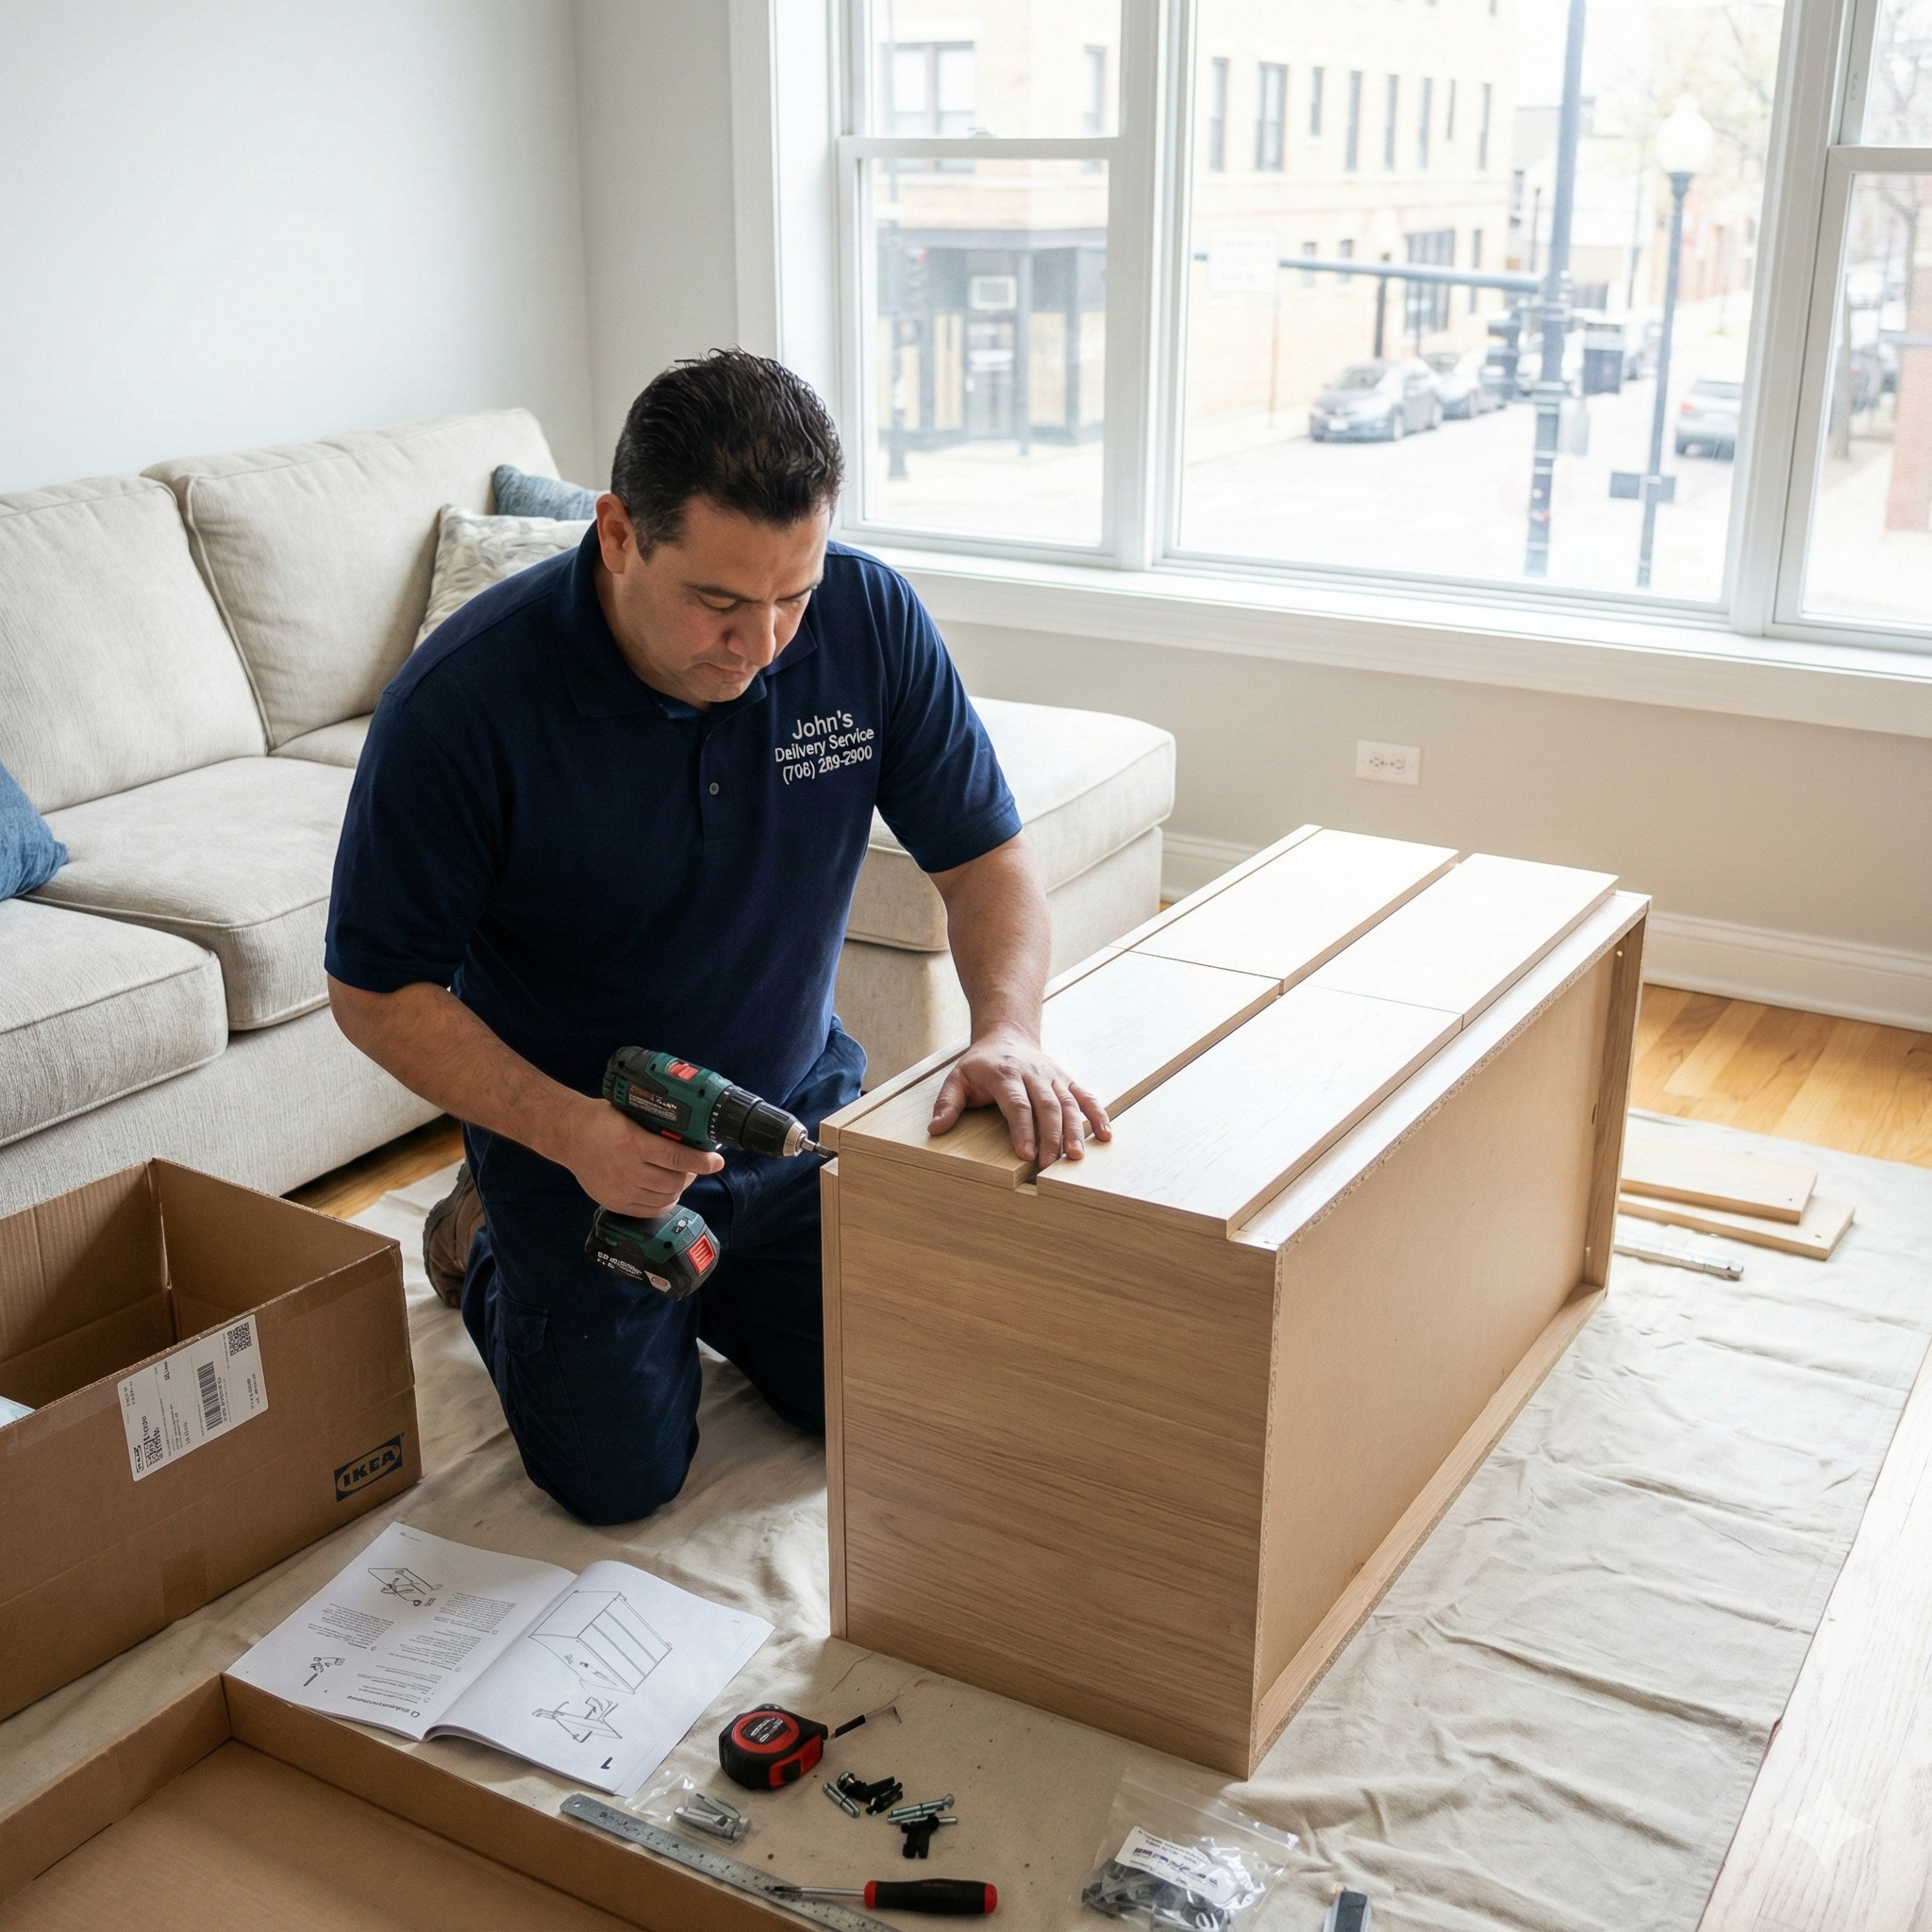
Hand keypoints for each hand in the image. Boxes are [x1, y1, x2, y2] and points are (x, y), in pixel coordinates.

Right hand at [558, 1096, 723, 1214]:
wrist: (568, 1136)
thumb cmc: (602, 1120)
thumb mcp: (631, 1114)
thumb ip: (657, 1126)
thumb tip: (691, 1132)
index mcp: (634, 1144)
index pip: (678, 1157)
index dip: (702, 1161)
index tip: (716, 1161)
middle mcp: (628, 1170)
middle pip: (675, 1181)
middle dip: (692, 1174)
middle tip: (695, 1166)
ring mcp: (621, 1190)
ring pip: (665, 1198)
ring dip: (679, 1189)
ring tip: (680, 1177)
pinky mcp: (615, 1203)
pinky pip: (649, 1211)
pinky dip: (664, 1203)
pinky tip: (666, 1192)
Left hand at [928, 1023, 1111, 1166]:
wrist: (1007, 1034)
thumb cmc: (980, 1064)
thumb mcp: (957, 1078)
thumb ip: (947, 1103)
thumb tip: (936, 1129)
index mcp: (1005, 1073)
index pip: (1017, 1103)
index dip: (1023, 1129)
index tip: (1026, 1154)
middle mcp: (1033, 1074)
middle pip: (1046, 1106)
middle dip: (1050, 1136)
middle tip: (1049, 1165)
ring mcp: (1053, 1076)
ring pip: (1068, 1103)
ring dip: (1075, 1130)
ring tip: (1076, 1157)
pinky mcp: (1066, 1080)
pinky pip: (1086, 1097)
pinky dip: (1098, 1115)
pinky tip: (1105, 1136)